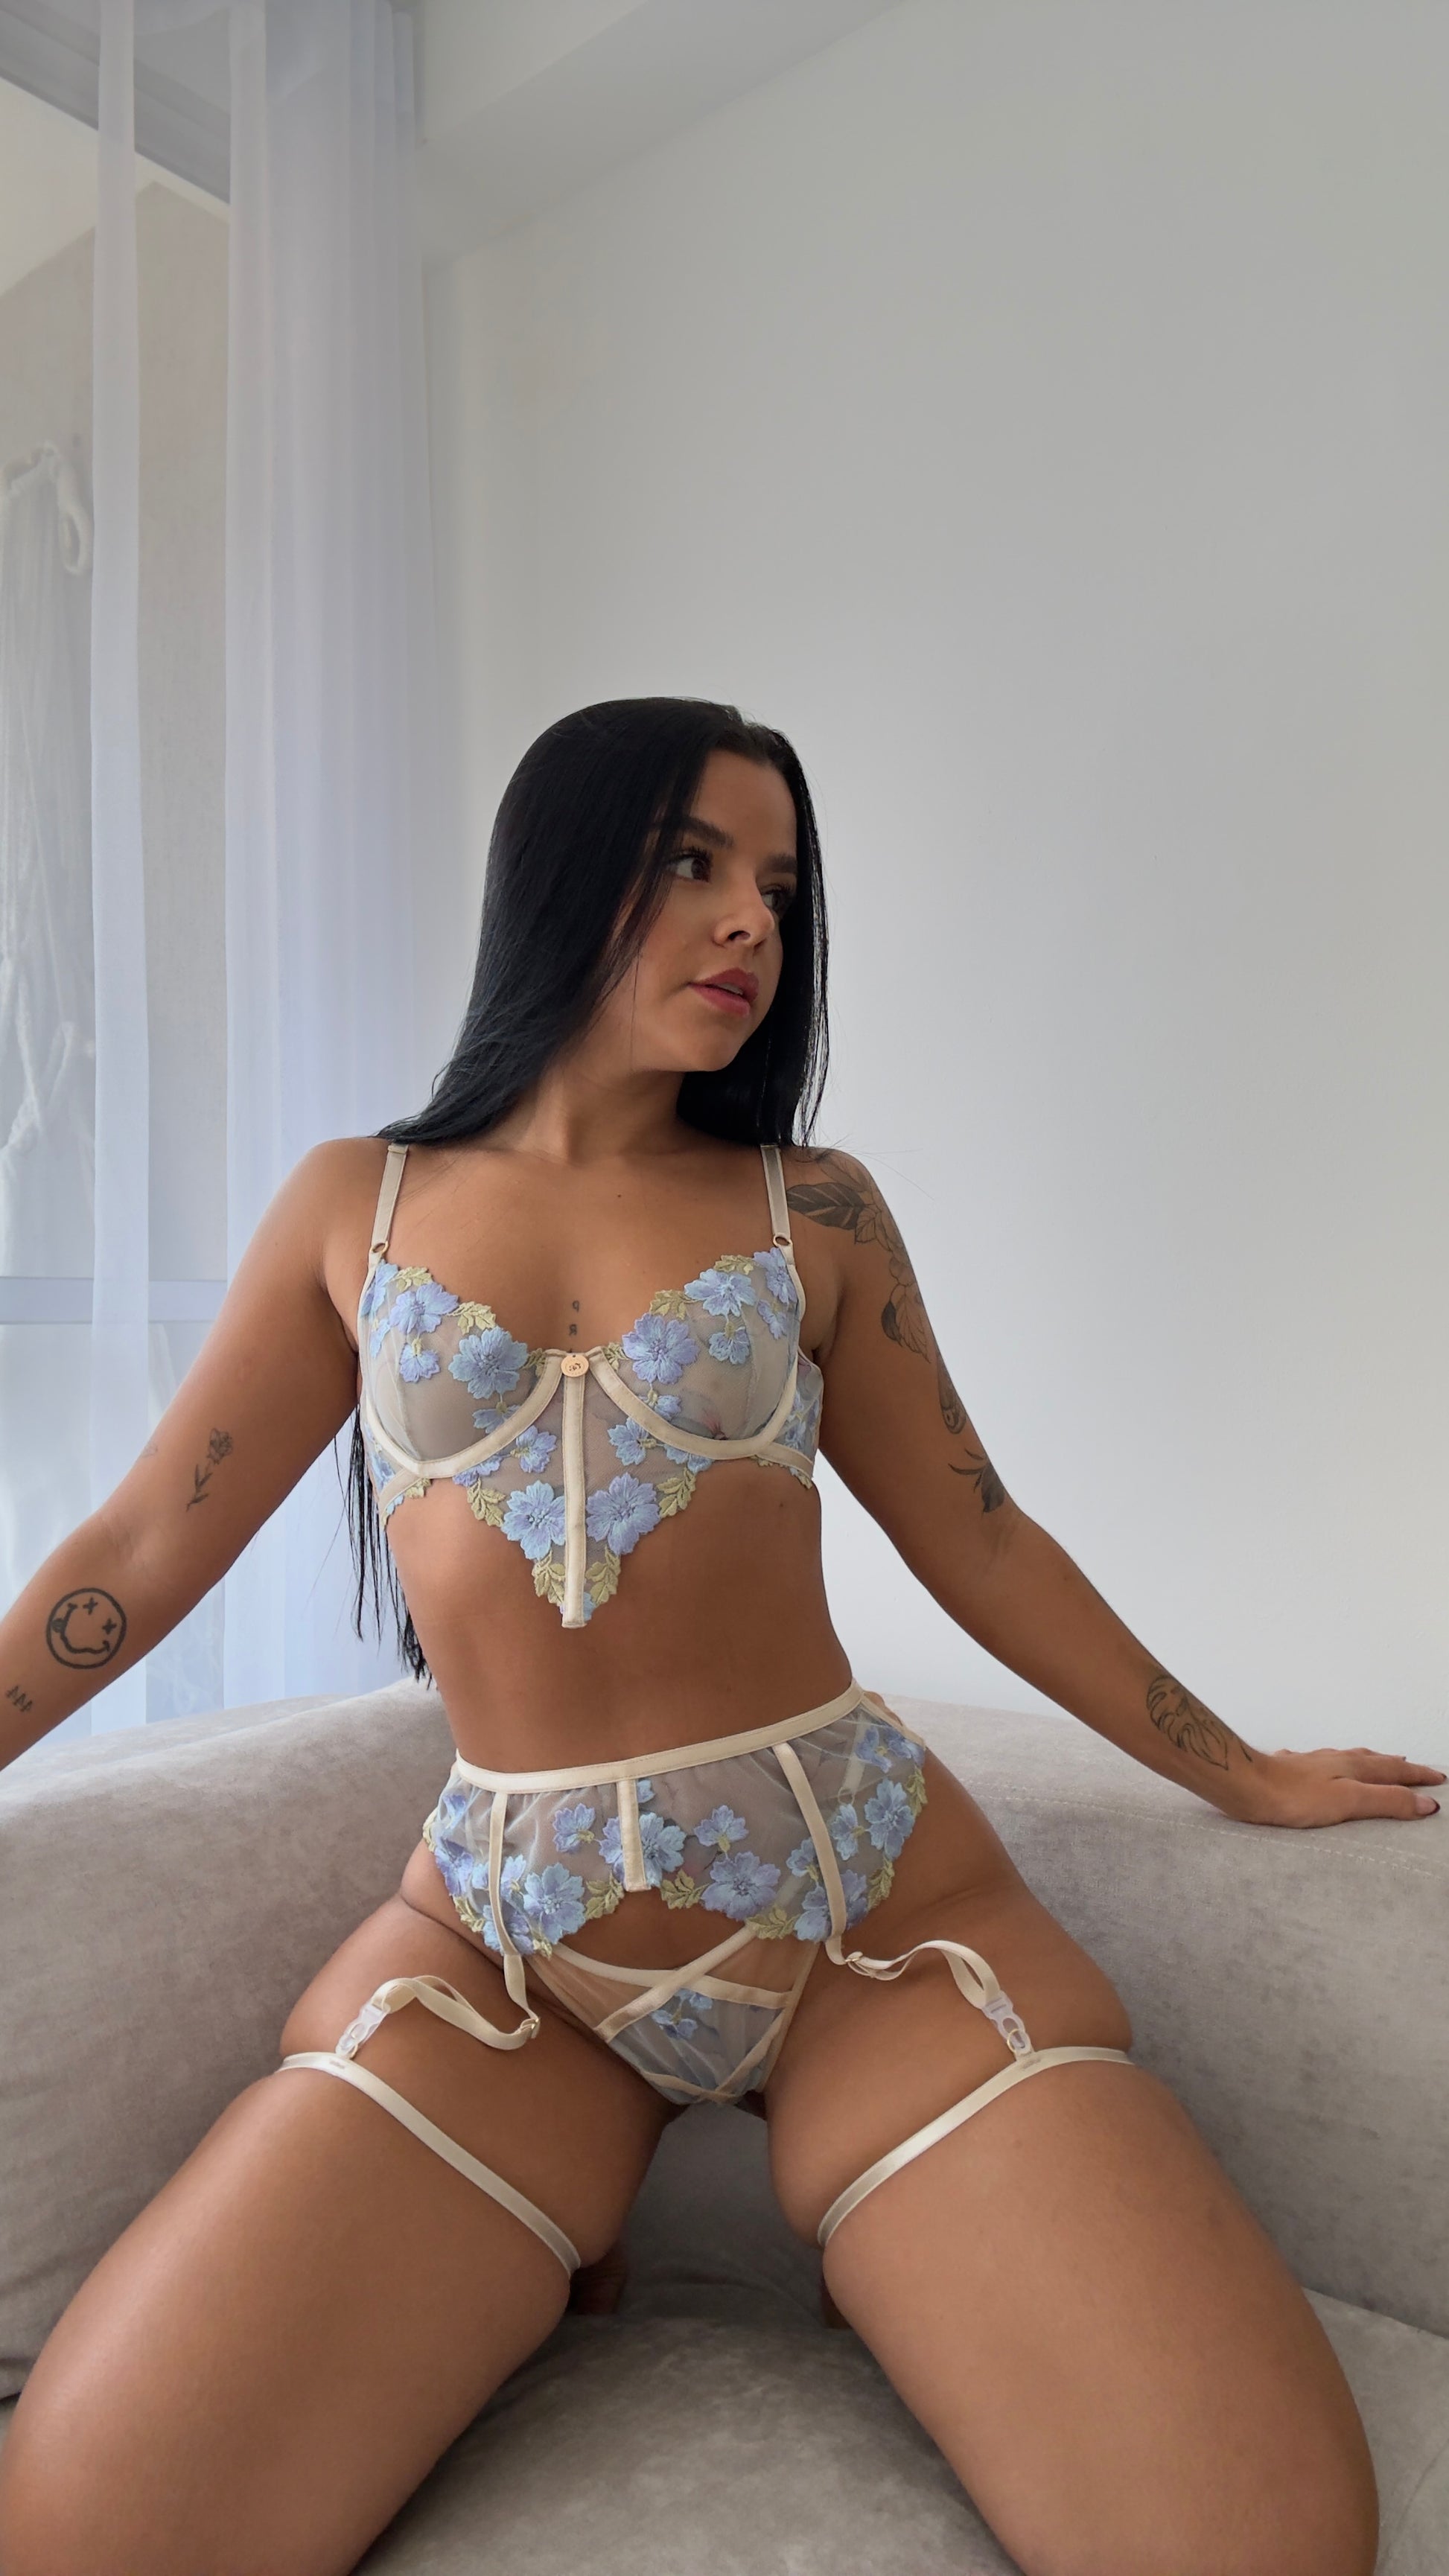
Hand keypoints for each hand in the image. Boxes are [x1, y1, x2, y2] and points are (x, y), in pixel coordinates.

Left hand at [1230, 1745, 1444, 1828]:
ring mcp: (1310, 1763)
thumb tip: (1426, 1803)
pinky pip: (1318, 1764)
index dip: (1417, 1776)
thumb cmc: (1293, 1797)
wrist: (1244, 1784)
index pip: (1394, 1771)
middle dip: (1396, 1765)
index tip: (1438, 1779)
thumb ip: (1387, 1801)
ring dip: (1367, 1761)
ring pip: (1346, 1758)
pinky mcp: (1288, 1770)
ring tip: (1377, 1761)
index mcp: (1352, 1767)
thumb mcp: (1349, 1802)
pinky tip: (1319, 1765)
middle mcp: (1333, 1760)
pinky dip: (1332, 1765)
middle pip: (1373, 1760)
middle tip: (1413, 1767)